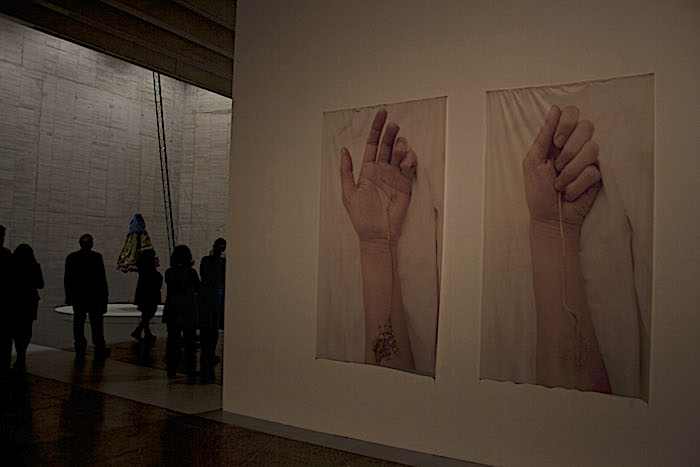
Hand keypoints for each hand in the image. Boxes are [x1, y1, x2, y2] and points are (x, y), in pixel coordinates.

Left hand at [340, 109, 416, 242]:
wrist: (377, 234)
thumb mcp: (348, 193)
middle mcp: (382, 170)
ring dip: (401, 147)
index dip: (376, 128)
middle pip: (387, 145)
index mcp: (368, 170)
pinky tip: (406, 162)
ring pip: (400, 153)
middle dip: (391, 133)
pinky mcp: (406, 184)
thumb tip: (344, 149)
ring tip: (399, 149)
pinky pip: (409, 166)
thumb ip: (346, 171)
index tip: (382, 113)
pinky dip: (409, 160)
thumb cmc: (361, 216)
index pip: (373, 144)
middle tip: (394, 125)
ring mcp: (395, 176)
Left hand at [523, 105, 600, 227]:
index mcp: (558, 139)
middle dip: (569, 149)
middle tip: (557, 165)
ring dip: (570, 171)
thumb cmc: (538, 190)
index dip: (566, 124)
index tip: (556, 142)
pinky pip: (592, 171)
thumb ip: (544, 136)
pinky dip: (576, 185)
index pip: (571, 113)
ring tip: (559, 184)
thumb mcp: (533, 161)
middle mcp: (575, 145)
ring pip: (592, 149)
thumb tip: (554, 109)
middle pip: (587, 127)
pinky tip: (569, 192)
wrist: (549, 216)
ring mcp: (588, 160)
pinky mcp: (597, 175)